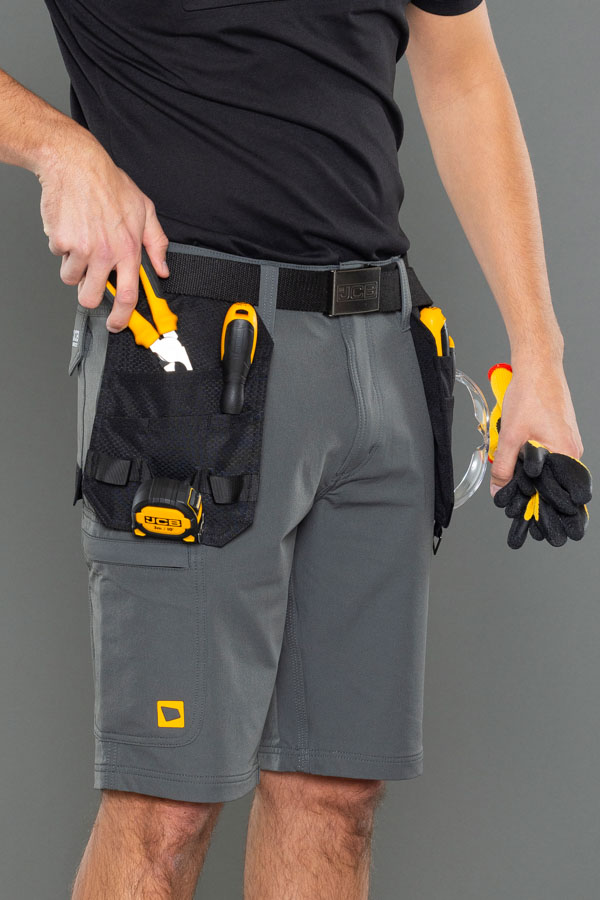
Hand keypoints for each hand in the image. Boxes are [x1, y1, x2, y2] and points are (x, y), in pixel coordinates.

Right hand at [36, 123, 168, 331]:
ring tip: (82, 243)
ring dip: (74, 267)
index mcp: (128, 249)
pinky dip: (62, 248)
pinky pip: (58, 257)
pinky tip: (71, 229)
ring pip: (71, 279)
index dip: (122, 318)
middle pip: (91, 297)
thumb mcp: (145, 210)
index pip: (128, 295)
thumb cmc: (110, 184)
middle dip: (88, 296)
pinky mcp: (61, 241)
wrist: (76, 164)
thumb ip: (157, 243)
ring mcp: (82, 249)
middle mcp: (105, 253)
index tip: (117, 325)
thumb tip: (162, 268)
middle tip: (89, 282)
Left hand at [489, 355, 583, 497]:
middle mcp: (572, 450)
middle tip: (509, 472)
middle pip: (547, 479)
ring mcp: (567, 441)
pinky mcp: (560, 433)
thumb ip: (503, 466)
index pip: (552, 492)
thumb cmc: (531, 394)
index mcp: (566, 454)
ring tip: (514, 447)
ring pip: (543, 464)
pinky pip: (545, 451)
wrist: (537, 367)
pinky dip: (529, 450)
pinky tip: (519, 439)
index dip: (532, 498)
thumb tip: (499, 489)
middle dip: (526, 479)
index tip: (518, 502)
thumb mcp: (510, 436)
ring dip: (525, 462)